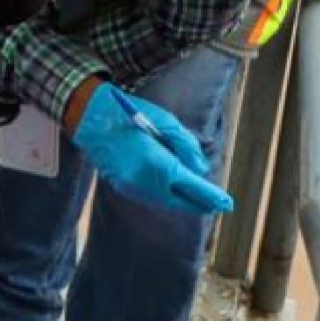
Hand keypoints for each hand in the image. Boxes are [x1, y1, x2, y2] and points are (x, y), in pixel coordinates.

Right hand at [71, 85, 233, 214]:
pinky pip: (151, 198)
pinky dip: (166, 197)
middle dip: (200, 204)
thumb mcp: (167, 123)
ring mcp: (132, 188)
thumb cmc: (132, 115)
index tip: (228, 204)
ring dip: (183, 201)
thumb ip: (188, 148)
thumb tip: (201, 170)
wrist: (91, 119)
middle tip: (218, 205)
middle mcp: (145, 182)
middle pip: (180, 202)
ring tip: (200, 199)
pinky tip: (175, 192)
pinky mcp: (123, 188)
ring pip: (165, 203)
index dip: (212, 196)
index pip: (193, 187)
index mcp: (159, 164)